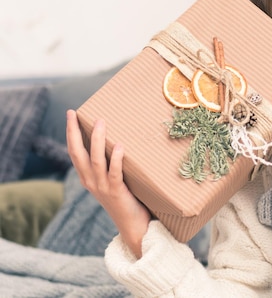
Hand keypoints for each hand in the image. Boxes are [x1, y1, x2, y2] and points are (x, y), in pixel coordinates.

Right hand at [66, 109, 150, 257]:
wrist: (132, 226)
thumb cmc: (126, 199)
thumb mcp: (112, 181)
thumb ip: (110, 165)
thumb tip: (118, 138)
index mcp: (87, 178)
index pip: (74, 152)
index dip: (71, 133)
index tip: (71, 114)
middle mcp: (90, 181)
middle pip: (78, 153)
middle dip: (75, 132)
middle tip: (75, 113)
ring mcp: (102, 187)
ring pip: (96, 160)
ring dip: (98, 140)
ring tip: (101, 122)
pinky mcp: (116, 192)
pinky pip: (115, 173)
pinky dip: (117, 159)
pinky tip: (120, 146)